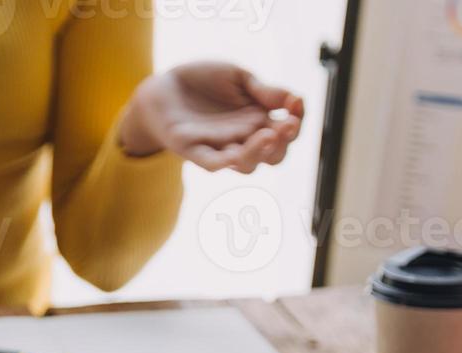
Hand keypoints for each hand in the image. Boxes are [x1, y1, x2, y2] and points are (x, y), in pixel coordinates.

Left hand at [120, 62, 303, 172]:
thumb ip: (264, 90)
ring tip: (267, 135)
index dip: (297, 121)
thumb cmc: (204, 83)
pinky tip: (236, 154)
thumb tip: (295, 99)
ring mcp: (221, 148)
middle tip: (287, 125)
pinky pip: (213, 163)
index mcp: (258, 122)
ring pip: (247, 165)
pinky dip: (225, 162)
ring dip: (260, 153)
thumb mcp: (238, 77)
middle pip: (274, 156)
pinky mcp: (195, 151)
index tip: (296, 104)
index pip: (287, 132)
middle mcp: (244, 140)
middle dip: (284, 143)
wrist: (164, 87)